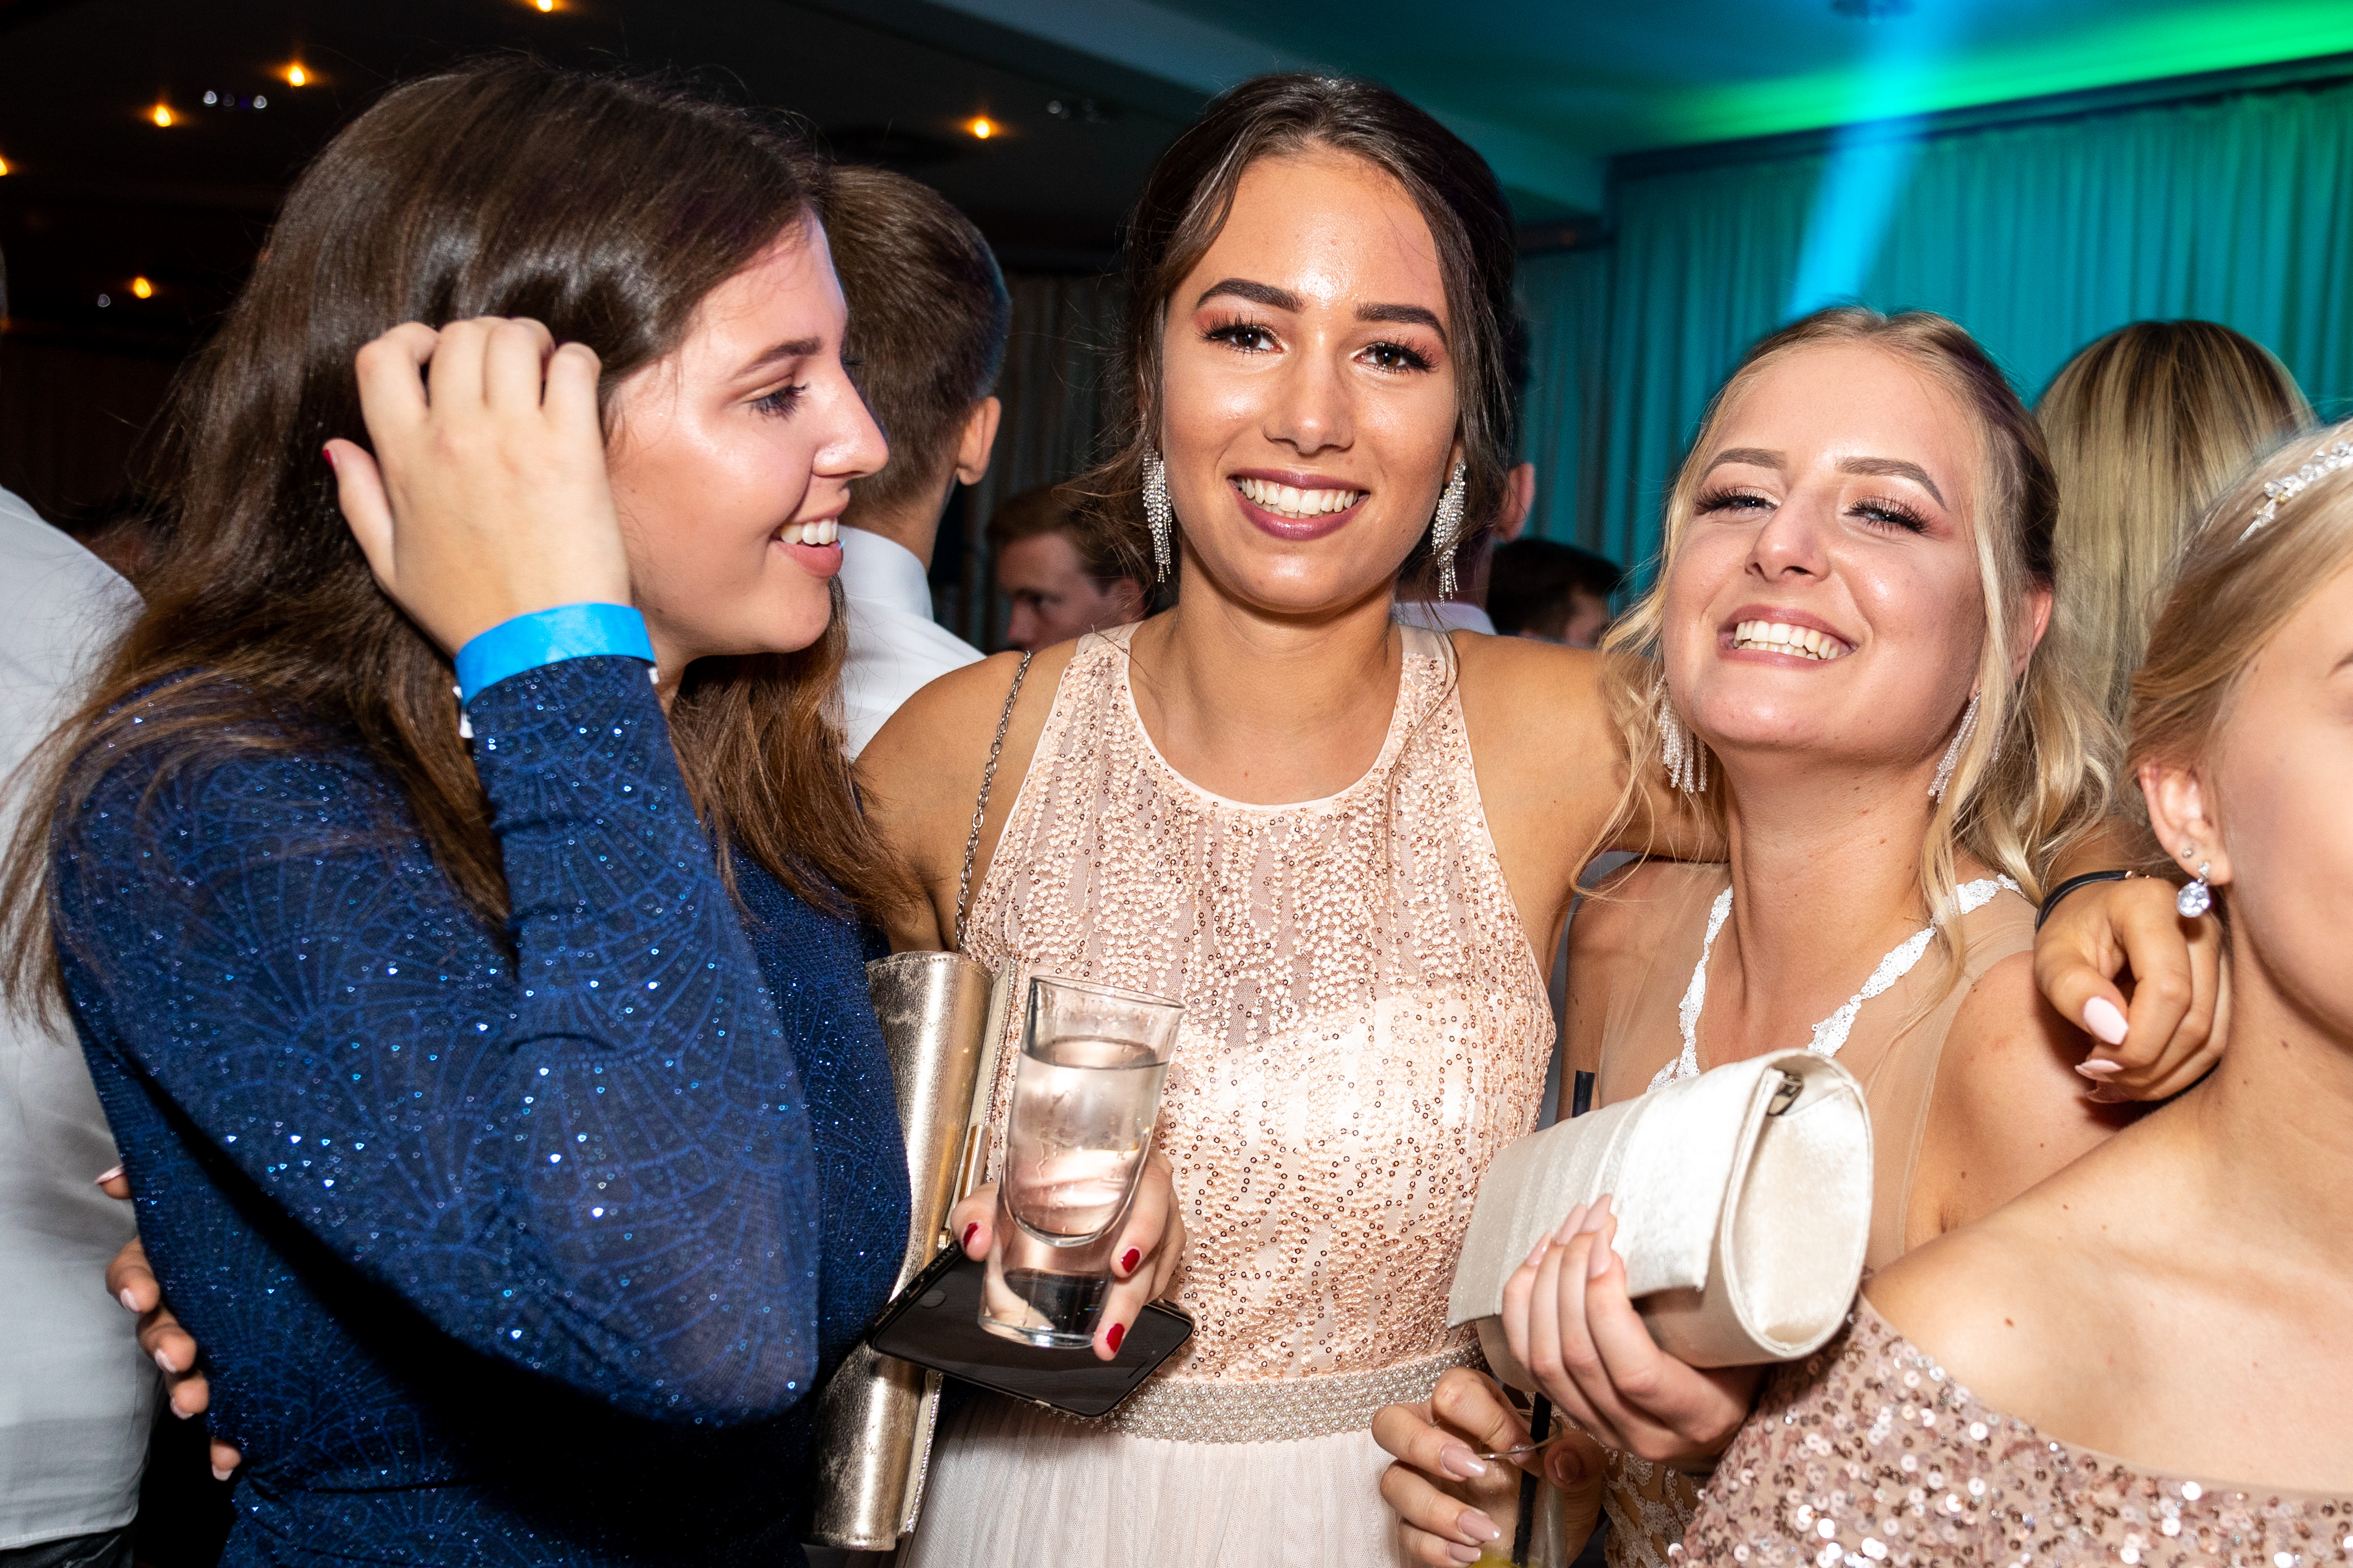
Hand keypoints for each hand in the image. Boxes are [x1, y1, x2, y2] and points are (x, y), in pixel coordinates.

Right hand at [97, 1169, 241, 1482]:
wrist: (336, 1252)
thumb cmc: (269, 1218)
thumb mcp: (232, 1191)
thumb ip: (181, 1179)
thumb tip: (113, 1179)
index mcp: (179, 1262)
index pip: (137, 1272)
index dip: (134, 1284)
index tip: (143, 1296)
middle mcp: (188, 1307)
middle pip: (158, 1330)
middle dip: (165, 1345)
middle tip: (181, 1357)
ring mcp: (215, 1346)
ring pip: (186, 1376)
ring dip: (188, 1394)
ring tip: (199, 1406)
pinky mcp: (247, 1378)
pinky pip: (229, 1414)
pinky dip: (225, 1439)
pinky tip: (230, 1460)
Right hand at [327, 318, 631, 656]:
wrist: (540, 650)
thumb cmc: (470, 615)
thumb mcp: (391, 567)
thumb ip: (360, 500)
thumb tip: (337, 447)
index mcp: (402, 459)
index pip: (380, 358)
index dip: (407, 339)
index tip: (434, 352)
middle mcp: (453, 437)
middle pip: (455, 336)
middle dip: (479, 335)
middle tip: (504, 360)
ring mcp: (514, 438)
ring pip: (510, 338)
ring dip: (527, 338)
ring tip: (542, 363)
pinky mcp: (571, 448)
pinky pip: (571, 365)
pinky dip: (575, 358)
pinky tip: (576, 380)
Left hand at [948, 1148, 1186, 1361]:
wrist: (1040, 1190)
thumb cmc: (1031, 1184)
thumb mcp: (1000, 1192)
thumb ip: (976, 1210)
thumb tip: (976, 1241)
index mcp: (1122, 1161)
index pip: (1153, 1184)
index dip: (1145, 1225)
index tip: (1121, 1264)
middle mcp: (1146, 1188)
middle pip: (1160, 1236)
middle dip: (1137, 1287)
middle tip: (1109, 1323)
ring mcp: (1156, 1219)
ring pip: (1160, 1264)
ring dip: (1136, 1306)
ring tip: (1106, 1340)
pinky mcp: (1154, 1247)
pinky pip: (1159, 1275)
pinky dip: (1140, 1302)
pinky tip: (1114, 1325)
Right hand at [1375, 1368, 1605, 1565]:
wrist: (1550, 1543)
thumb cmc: (1557, 1492)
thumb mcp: (1581, 1474)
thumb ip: (1579, 1458)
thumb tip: (1558, 1460)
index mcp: (1474, 1409)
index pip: (1454, 1391)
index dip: (1485, 1418)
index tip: (1521, 1453)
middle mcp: (1436, 1438)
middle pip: (1391, 1423)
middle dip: (1425, 1446)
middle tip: (1471, 1472)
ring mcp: (1421, 1483)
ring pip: (1393, 1482)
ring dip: (1437, 1510)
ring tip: (1486, 1533)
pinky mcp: (1417, 1525)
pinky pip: (1405, 1532)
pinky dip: (1437, 1547)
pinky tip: (1472, 1555)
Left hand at [1501, 1197, 1759, 1468]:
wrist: (1724, 1424)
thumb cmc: (1746, 1370)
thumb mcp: (1751, 1347)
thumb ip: (1726, 1309)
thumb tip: (1706, 1228)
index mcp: (1696, 1417)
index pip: (1634, 1371)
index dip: (1607, 1304)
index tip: (1610, 1243)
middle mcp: (1640, 1433)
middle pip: (1579, 1357)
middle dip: (1573, 1274)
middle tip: (1590, 1218)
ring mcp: (1598, 1427)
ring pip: (1544, 1360)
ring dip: (1545, 1283)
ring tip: (1567, 1229)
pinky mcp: (1569, 1411)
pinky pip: (1525, 1360)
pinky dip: (1522, 1305)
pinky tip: (1538, 1259)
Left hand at [2033, 874, 2225, 1100]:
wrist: (2099, 914)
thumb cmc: (2072, 933)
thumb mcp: (2050, 957)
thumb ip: (2072, 989)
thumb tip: (2114, 1033)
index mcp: (2153, 906)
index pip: (2167, 989)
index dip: (2138, 1040)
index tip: (2095, 1062)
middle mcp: (2203, 923)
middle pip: (2196, 1018)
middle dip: (2148, 1064)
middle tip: (2101, 1077)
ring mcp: (2227, 952)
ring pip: (2215, 1036)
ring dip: (2166, 1074)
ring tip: (2117, 1081)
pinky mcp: (2233, 981)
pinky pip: (2220, 1039)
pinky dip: (2181, 1068)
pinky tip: (2142, 1076)